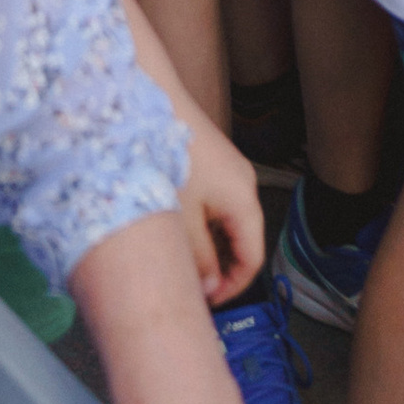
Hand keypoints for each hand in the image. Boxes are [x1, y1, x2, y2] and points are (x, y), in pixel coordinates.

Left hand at [176, 116, 266, 303]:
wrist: (151, 100)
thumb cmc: (167, 155)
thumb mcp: (182, 220)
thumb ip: (200, 261)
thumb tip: (208, 289)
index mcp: (243, 199)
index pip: (253, 259)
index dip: (232, 288)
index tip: (208, 303)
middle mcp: (243, 183)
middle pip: (243, 240)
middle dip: (220, 269)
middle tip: (193, 286)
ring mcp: (228, 169)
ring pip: (227, 222)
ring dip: (209, 246)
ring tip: (181, 260)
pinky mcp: (212, 160)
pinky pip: (216, 202)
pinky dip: (203, 223)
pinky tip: (177, 228)